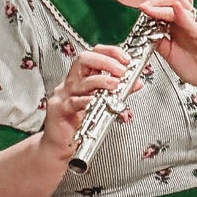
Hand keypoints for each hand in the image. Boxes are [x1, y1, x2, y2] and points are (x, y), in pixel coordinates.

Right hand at [41, 46, 127, 162]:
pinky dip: (86, 100)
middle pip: (84, 60)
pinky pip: (73, 102)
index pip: (93, 54)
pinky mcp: (60, 110)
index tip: (127, 59)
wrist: (60, 143)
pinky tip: (96, 101)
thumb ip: (119, 91)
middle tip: (123, 70)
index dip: (110, 53)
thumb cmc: (80, 122)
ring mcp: (64, 95)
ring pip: (80, 81)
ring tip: (116, 85)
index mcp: (81, 77)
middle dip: (106, 62)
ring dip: (101, 80)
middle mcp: (71, 83)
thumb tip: (137, 82)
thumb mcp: (102, 103)